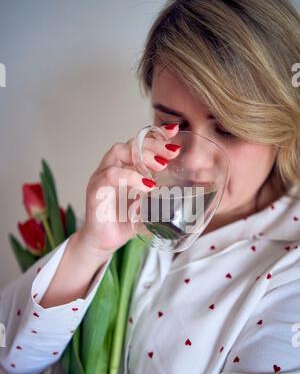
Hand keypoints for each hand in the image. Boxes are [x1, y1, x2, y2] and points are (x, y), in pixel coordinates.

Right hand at [79, 125, 179, 254]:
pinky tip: (147, 186)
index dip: (156, 135)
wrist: (104, 242)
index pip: (139, 144)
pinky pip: (111, 175)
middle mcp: (113, 167)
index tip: (174, 131)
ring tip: (161, 166)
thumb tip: (195, 190)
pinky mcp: (96, 190)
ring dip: (141, 156)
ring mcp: (102, 177)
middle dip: (153, 144)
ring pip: (118, 152)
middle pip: (130, 144)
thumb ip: (165, 195)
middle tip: (172, 153)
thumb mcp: (151, 205)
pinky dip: (130, 177)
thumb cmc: (126, 222)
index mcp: (125, 167)